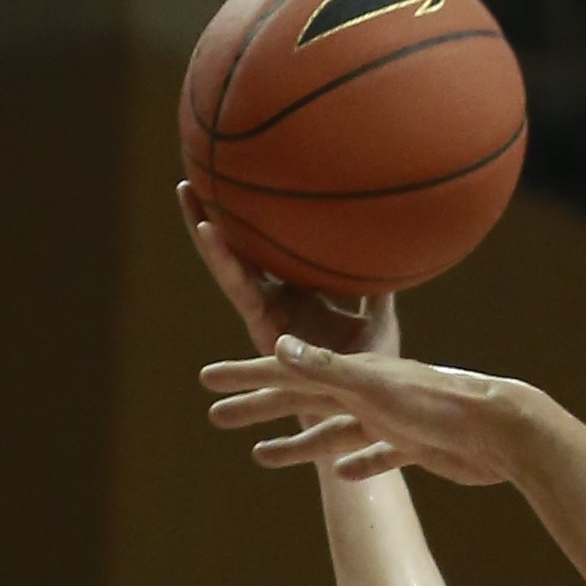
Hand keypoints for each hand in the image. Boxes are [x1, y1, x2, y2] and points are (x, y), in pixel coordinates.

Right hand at [179, 187, 393, 372]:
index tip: (243, 183)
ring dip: (209, 235)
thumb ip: (378, 287)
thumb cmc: (373, 366)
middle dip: (216, 217)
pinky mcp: (265, 332)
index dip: (255, 220)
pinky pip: (242, 290)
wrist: (365, 408)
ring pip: (232, 268)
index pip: (271, 249)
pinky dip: (226, 261)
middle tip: (193, 177)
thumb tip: (396, 247)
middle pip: (241, 252)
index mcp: (300, 294)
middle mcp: (277, 302)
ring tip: (189, 197)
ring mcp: (268, 317)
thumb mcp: (379, 318)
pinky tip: (210, 232)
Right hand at [183, 194, 520, 484]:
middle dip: (258, 408)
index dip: (245, 375)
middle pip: (301, 401)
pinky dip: (359, 463)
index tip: (205, 379)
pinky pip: (380, 456)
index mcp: (353, 374)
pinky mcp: (418, 446)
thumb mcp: (376, 386)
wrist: (505, 430)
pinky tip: (343, 476)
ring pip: (333, 432)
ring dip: (298, 443)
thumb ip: (328, 369)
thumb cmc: (442, 405)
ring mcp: (392, 419)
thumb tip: (279, 345)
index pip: (286, 370)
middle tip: (215, 420)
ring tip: (260, 457)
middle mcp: (369, 391)